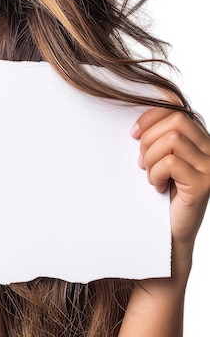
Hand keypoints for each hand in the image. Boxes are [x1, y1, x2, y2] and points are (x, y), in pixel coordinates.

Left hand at [133, 108, 209, 250]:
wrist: (171, 228)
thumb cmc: (162, 187)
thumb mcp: (158, 155)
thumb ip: (156, 135)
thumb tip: (135, 118)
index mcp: (199, 137)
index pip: (177, 108)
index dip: (150, 117)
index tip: (134, 133)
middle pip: (176, 120)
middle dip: (149, 139)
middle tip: (143, 162)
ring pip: (172, 140)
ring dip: (151, 158)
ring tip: (151, 175)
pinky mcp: (204, 184)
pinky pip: (171, 163)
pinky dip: (156, 173)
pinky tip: (158, 186)